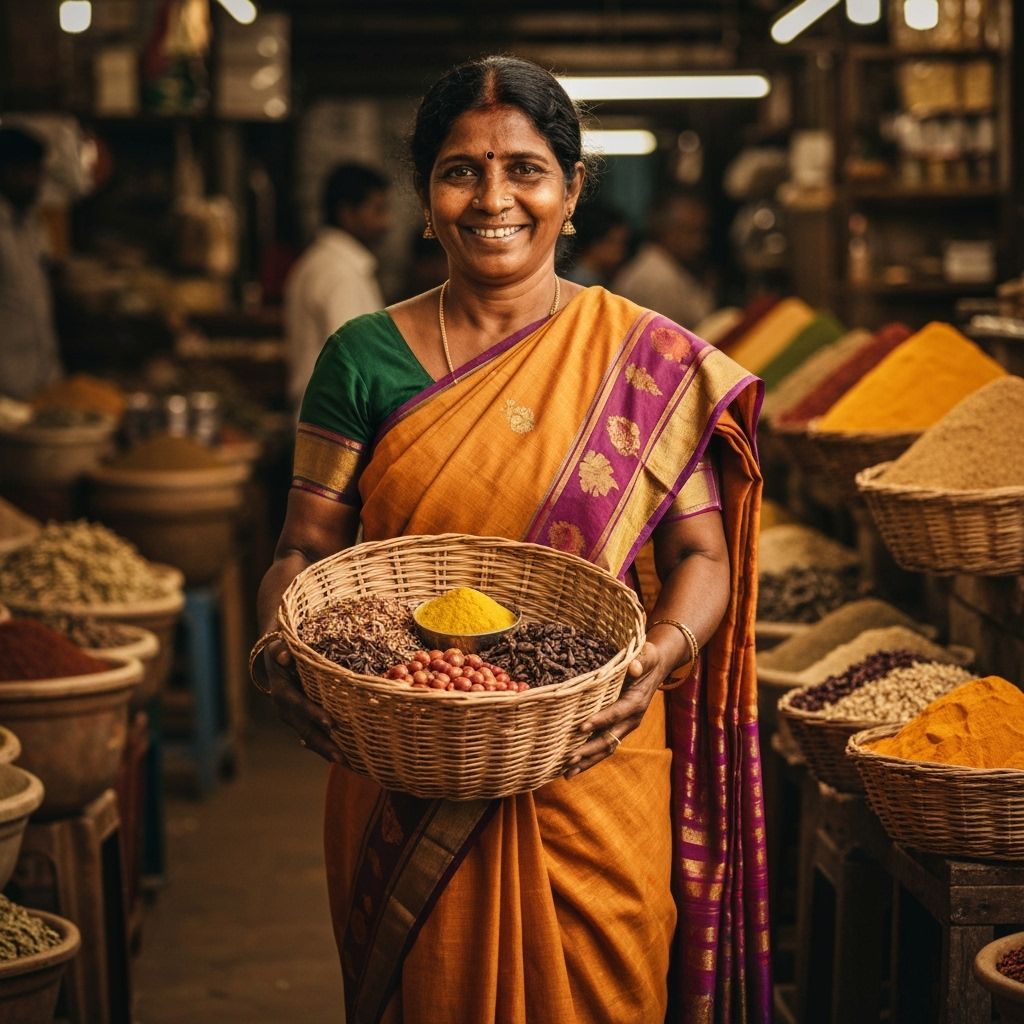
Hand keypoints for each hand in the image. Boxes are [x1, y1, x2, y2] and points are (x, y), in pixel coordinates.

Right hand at [262, 640, 346, 763]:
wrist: (274, 662)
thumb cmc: (282, 651)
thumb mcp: (278, 647)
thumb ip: (280, 650)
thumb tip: (285, 656)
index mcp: (283, 692)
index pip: (299, 705)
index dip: (314, 714)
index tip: (331, 724)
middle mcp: (287, 711)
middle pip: (306, 730)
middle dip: (324, 745)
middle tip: (342, 758)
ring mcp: (294, 720)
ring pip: (311, 738)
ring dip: (327, 752)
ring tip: (348, 764)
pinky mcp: (301, 723)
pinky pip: (314, 738)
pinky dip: (326, 749)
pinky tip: (344, 759)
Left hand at [563, 640, 667, 778]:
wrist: (656, 669)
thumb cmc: (647, 659)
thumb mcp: (647, 655)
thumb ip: (641, 661)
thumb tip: (634, 667)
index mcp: (636, 703)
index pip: (615, 714)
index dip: (599, 721)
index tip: (580, 728)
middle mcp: (631, 720)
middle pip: (609, 739)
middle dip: (589, 751)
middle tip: (569, 759)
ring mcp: (625, 728)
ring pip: (606, 749)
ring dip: (587, 762)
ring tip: (567, 773)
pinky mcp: (619, 730)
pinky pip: (604, 747)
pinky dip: (589, 759)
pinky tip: (571, 768)